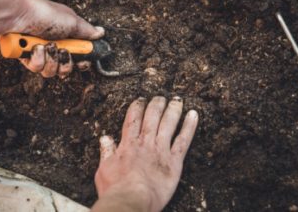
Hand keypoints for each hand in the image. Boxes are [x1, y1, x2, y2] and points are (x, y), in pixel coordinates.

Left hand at [3, 0, 103, 77]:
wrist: (16, 14)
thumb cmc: (45, 14)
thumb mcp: (71, 22)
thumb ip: (87, 31)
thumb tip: (101, 33)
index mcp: (67, 35)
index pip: (79, 56)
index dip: (81, 62)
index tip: (82, 61)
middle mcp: (55, 44)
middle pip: (66, 68)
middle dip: (64, 63)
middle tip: (61, 51)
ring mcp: (40, 51)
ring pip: (51, 71)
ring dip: (49, 60)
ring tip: (43, 47)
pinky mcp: (25, 56)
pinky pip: (36, 68)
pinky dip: (36, 59)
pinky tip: (32, 48)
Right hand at [92, 96, 198, 211]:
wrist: (133, 199)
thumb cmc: (116, 189)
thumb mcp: (104, 169)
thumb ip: (106, 152)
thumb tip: (105, 138)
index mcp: (128, 144)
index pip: (133, 119)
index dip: (137, 107)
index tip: (141, 100)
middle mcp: (145, 143)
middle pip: (152, 117)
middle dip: (156, 105)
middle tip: (160, 97)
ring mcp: (161, 150)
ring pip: (168, 123)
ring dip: (173, 109)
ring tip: (177, 100)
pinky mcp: (174, 161)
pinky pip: (184, 140)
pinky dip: (189, 126)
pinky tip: (193, 115)